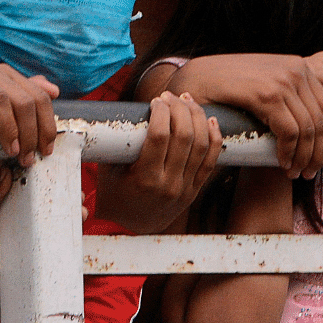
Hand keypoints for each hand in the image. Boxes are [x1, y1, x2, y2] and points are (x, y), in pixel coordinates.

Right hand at [0, 63, 57, 166]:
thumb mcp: (0, 101)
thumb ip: (25, 96)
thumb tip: (54, 92)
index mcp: (11, 76)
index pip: (40, 98)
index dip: (47, 125)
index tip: (46, 149)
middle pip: (25, 101)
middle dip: (30, 133)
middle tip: (26, 156)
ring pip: (3, 99)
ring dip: (10, 128)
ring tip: (11, 150)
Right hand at [95, 91, 223, 233]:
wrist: (135, 226)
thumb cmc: (117, 193)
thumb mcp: (108, 172)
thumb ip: (115, 146)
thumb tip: (116, 112)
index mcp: (144, 179)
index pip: (159, 137)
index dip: (160, 113)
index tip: (156, 101)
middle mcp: (169, 184)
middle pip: (184, 137)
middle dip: (179, 110)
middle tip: (171, 96)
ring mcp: (186, 187)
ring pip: (201, 145)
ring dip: (197, 117)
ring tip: (187, 100)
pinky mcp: (196, 188)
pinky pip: (212, 159)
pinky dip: (214, 137)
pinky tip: (210, 119)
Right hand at [160, 53, 322, 178]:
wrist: (193, 78)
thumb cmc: (230, 89)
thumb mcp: (268, 88)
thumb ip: (291, 101)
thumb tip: (317, 132)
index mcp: (300, 68)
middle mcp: (297, 70)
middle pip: (322, 119)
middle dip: (322, 151)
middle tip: (312, 172)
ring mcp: (282, 80)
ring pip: (309, 129)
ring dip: (305, 157)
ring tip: (297, 173)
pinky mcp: (266, 94)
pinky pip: (290, 131)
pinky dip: (290, 152)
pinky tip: (283, 164)